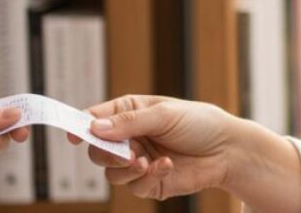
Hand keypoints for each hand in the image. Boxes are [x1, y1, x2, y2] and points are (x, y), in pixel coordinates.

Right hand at [79, 95, 236, 199]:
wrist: (228, 150)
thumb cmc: (199, 123)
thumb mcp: (164, 114)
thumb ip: (129, 122)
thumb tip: (94, 127)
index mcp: (130, 113)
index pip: (96, 118)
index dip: (80, 125)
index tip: (72, 134)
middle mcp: (130, 138)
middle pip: (97, 149)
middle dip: (106, 152)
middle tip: (125, 152)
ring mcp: (138, 161)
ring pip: (111, 172)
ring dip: (126, 168)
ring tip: (146, 161)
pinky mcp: (150, 182)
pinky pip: (134, 187)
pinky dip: (147, 177)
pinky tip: (166, 165)